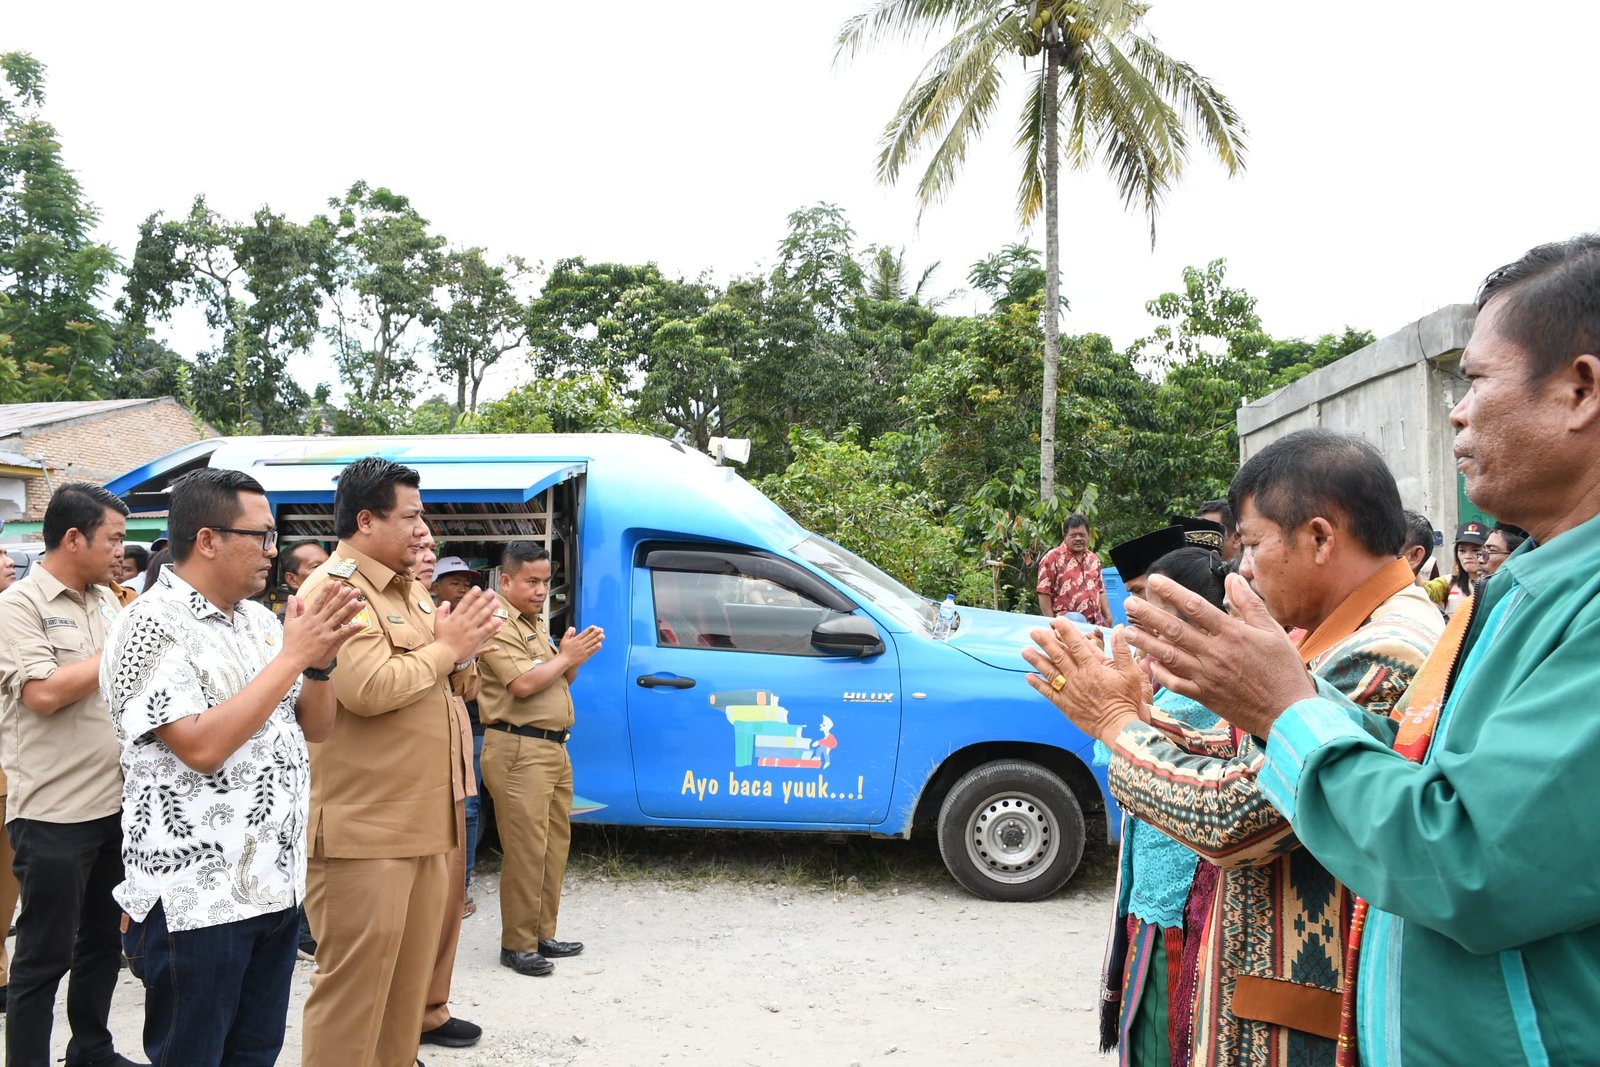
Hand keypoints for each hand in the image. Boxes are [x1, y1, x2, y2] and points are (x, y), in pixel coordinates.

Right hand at [283, 583, 363, 670]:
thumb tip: (293, 596)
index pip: (319, 600)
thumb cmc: (290, 641)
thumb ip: (292, 608)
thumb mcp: (289, 622)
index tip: (333, 582)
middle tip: (349, 588)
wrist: (292, 658)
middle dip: (341, 596)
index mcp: (308, 616)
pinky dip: (351, 628)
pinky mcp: (327, 640)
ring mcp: (323, 631)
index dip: (327, 591)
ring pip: (338, 617)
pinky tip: (361, 623)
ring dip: (348, 608)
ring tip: (357, 601)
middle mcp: (316, 622)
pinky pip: (342, 633)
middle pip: (331, 606)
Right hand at [434, 586, 501, 662]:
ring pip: (483, 616)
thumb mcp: (438, 623)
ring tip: (497, 603)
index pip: (465, 602)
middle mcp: (464, 621)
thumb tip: (446, 602)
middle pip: (476, 607)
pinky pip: (486, 630)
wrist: (443, 654)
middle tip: (492, 592)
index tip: (478, 588)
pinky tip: (499, 620)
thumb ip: (441, 611)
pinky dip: (493, 625)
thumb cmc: (440, 639)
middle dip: (485, 598)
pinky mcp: (475, 639)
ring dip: (491, 608)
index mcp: (455, 616)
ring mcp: (470, 630)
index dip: (472, 594)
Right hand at [559, 625, 603, 666]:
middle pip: (589, 637)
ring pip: (592, 643)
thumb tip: (573, 628)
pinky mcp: (585, 656)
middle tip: (601, 629)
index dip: (590, 630)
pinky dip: (596, 648)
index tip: (594, 627)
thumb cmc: (564, 651)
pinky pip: (592, 651)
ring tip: (602, 635)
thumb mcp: (564, 640)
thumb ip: (568, 633)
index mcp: (575, 640)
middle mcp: (580, 644)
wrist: (564, 661)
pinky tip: (600, 644)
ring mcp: (583, 650)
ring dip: (598, 639)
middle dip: (596, 633)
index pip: (584, 633)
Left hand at [1022, 618, 1146, 745]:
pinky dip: (1038, 685)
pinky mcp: (1065, 705)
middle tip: (1034, 632)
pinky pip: (1048, 693)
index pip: (1076, 645)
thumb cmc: (1127, 700)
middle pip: (1059, 656)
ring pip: (1050, 673)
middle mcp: (1078, 678)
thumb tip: (1120, 630)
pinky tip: (1028, 677)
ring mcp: (1070, 692)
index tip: (1057, 621)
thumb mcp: (1131, 673)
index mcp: (1093, 668)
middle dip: (1045, 642)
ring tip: (1025, 651)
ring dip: (1037, 661)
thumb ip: (1122, 651)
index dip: (1066, 631)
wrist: (1119, 726)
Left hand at [1122, 572, 1316, 737]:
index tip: (1154, 580)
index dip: (1172, 592)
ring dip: (1145, 642)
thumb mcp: (1273, 632)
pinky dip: (1160, 673)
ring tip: (1126, 630)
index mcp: (1232, 634)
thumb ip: (1249, 605)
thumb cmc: (1284, 671)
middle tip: (1129, 602)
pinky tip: (1147, 663)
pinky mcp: (1205, 696)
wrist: (1289, 714)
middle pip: (1174, 630)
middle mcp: (1215, 653)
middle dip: (1148, 614)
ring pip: (1169, 656)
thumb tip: (1232, 579)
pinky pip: (1176, 683)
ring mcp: (1207, 676)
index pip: (1195, 607)